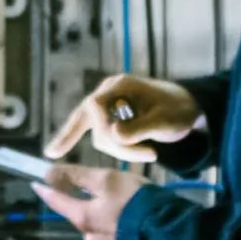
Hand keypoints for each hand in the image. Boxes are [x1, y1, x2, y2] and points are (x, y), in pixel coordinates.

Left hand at [32, 164, 143, 239]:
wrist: (164, 230)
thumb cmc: (132, 200)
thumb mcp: (105, 179)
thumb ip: (77, 175)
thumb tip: (49, 173)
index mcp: (83, 217)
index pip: (57, 202)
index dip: (46, 190)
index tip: (36, 183)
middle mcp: (91, 236)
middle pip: (78, 217)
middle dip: (79, 204)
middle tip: (89, 189)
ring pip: (94, 230)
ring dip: (97, 218)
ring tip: (111, 206)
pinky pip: (111, 238)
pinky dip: (112, 228)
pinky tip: (124, 221)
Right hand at [45, 73, 202, 164]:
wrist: (190, 109)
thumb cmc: (178, 110)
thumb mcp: (163, 120)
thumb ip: (139, 128)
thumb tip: (111, 135)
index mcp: (120, 85)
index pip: (94, 105)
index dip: (99, 125)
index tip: (118, 141)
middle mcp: (109, 93)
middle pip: (82, 116)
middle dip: (69, 134)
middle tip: (51, 153)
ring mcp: (109, 107)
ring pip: (98, 134)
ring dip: (119, 150)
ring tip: (150, 154)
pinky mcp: (112, 120)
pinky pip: (99, 135)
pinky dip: (108, 148)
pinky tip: (61, 150)